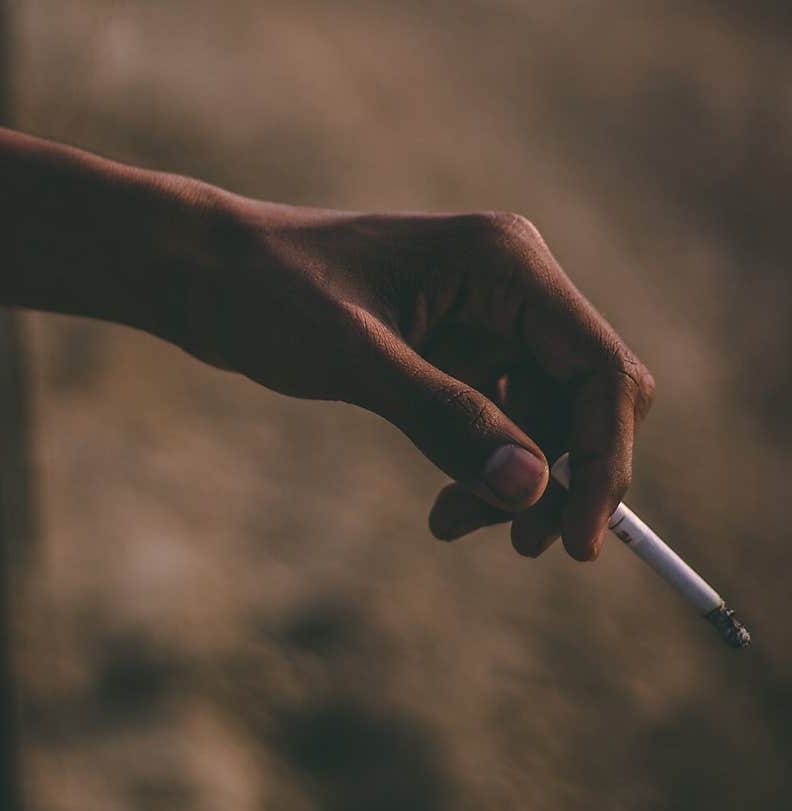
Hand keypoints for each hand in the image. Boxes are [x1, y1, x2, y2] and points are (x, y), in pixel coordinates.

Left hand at [173, 198, 654, 559]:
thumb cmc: (269, 291)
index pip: (599, 368)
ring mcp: (487, 316)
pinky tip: (447, 509)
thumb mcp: (353, 358)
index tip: (574, 542)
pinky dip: (485, 468)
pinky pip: (503, 420)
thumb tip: (533, 490)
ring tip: (451, 525)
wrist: (207, 271)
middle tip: (517, 547)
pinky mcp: (458, 345)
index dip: (603, 459)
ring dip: (515, 482)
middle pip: (584, 398)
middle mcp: (511, 284)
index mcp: (505, 263)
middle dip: (561, 475)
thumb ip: (445, 418)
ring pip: (545, 419)